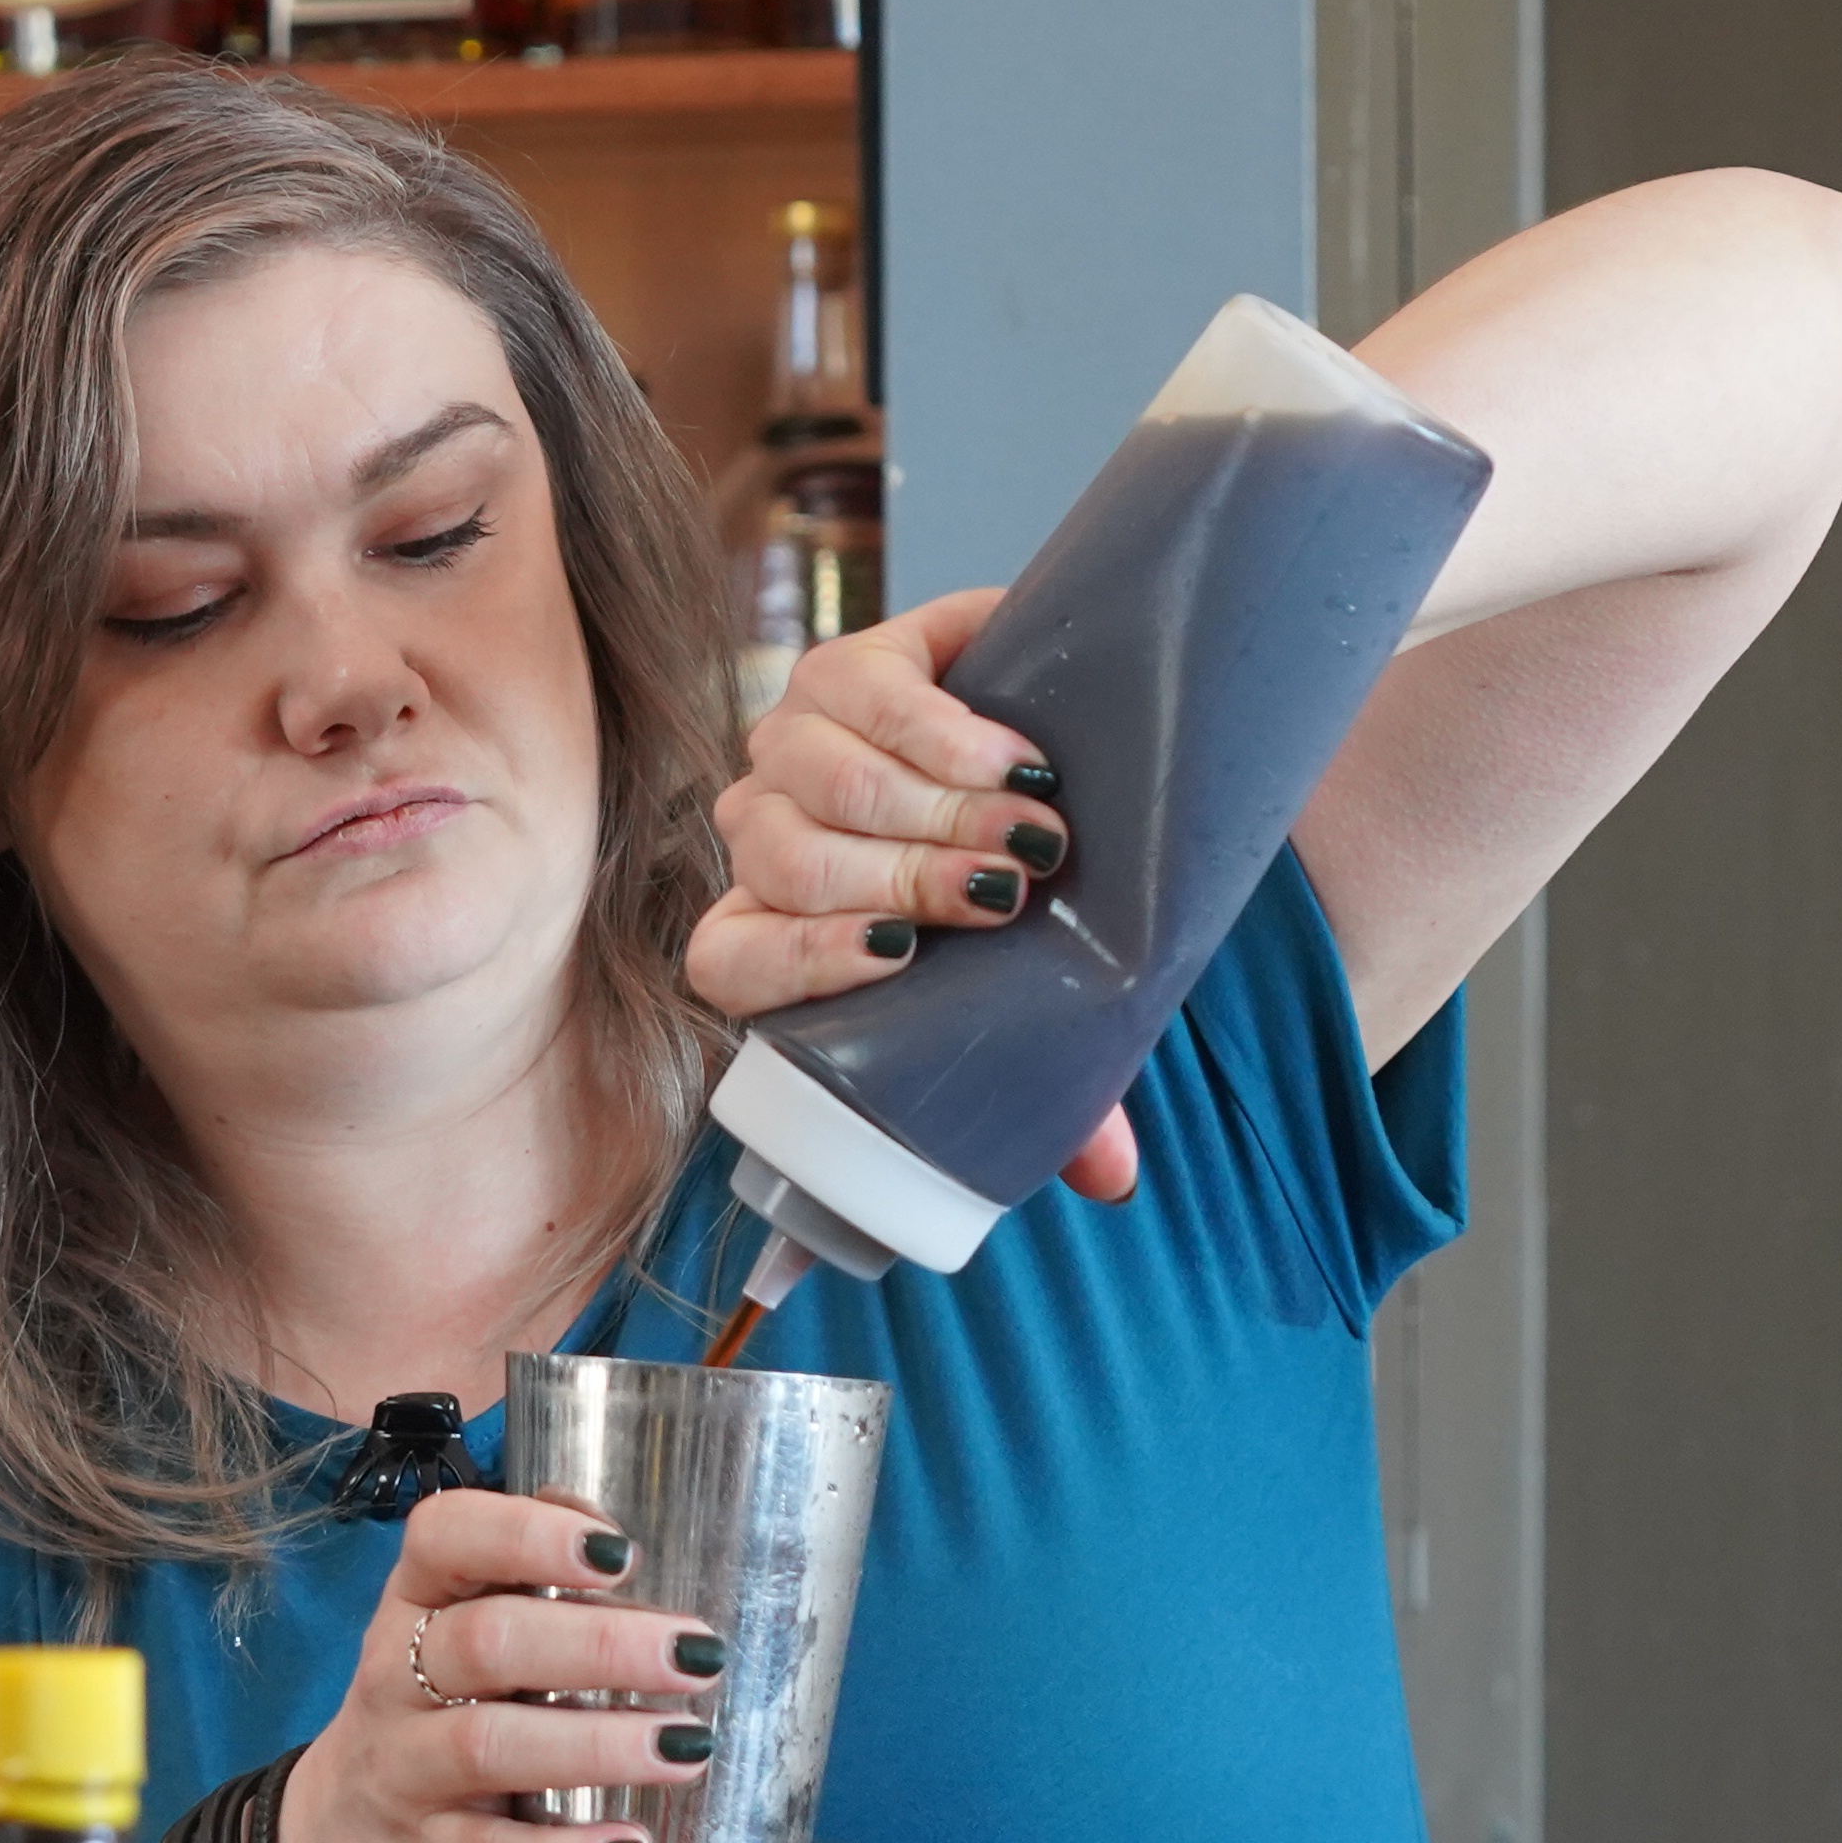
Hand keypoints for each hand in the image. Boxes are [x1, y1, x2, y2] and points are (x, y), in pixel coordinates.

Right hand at [274, 1488, 724, 1842]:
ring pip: (487, 1746)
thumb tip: (619, 1535)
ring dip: (596, 1745)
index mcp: (414, 1602)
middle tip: (696, 1656)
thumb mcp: (455, 1633)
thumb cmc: (429, 1716)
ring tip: (686, 1747)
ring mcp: (401, 1771)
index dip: (527, 1536)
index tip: (617, 1553)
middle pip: (486, 1643)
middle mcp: (395, 1678)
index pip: (444, 1537)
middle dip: (601, 1646)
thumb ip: (527, 1579)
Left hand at [687, 586, 1139, 1203]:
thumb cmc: (1025, 890)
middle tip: (1011, 891)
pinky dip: (942, 731)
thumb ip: (1059, 1078)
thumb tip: (1113, 1178)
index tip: (896, 958)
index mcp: (783, 929)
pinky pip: (863, 690)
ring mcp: (796, 743)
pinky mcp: (850, 664)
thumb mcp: (1040, 982)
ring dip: (933, 810)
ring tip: (1030, 830)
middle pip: (789, 860)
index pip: (729, 959)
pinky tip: (1013, 761)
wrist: (1058, 740)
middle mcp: (767, 834)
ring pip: (821, 781)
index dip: (796, 963)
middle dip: (906, 877)